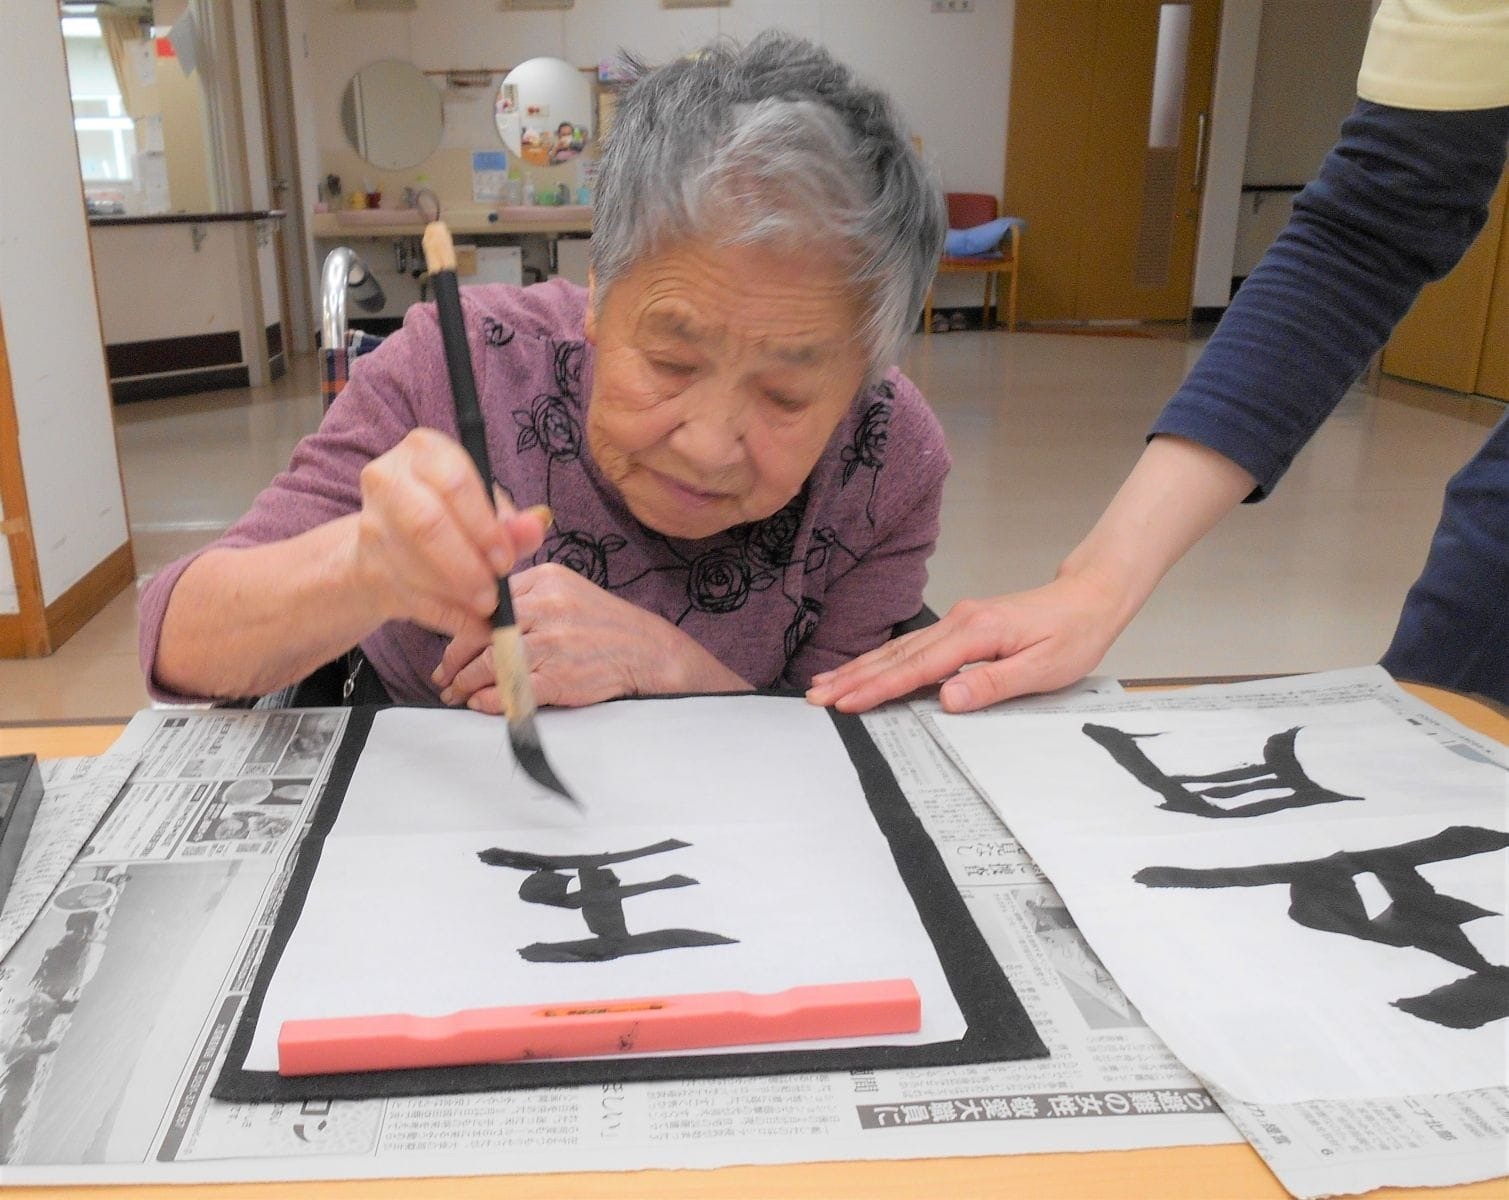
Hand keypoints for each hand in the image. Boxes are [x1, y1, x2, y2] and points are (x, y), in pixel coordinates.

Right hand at [353, 429, 546, 635]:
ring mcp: (370, 524)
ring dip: (458, 596)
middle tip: (495, 594)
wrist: (386, 545)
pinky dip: (448, 617)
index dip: (484, 526)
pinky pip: (411, 598)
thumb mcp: (484, 512)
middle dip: (467, 566)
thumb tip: (538, 525)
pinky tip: (475, 625)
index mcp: (424, 451)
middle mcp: (388, 479)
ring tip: (488, 609)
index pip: (454, 483)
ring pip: (415, 565)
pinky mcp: (364, 567)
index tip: (506, 561)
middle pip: (427, 524)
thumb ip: (512, 522)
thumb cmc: (448, 518)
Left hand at [432, 563, 749, 709]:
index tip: (450, 648)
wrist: (646, 650)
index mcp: (543, 580)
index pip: (485, 604)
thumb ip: (526, 599)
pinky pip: (510, 690)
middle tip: (444, 676)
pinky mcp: (558, 676)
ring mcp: (551, 643)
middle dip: (454, 659)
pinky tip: (481, 704)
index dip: (459, 629)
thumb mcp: (566, 592)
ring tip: (456, 693)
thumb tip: (479, 620)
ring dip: (465, 683)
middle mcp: (545, 607)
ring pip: (489, 662)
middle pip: (480, 633)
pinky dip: (489, 700)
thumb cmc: (603, 624)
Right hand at [805, 570, 1126, 713]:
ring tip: (826, 684)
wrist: (1090, 597)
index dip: (877, 689)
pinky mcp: (962, 624)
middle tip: (817, 697)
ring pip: (899, 649)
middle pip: (896, 656)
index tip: (845, 703)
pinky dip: (884, 658)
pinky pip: (913, 645)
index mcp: (976, 634)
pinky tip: (867, 667)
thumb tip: (946, 699)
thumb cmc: (1074, 635)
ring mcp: (958, 620)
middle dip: (854, 678)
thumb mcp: (1043, 669)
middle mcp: (960, 622)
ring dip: (862, 668)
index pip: (915, 669)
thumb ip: (992, 685)